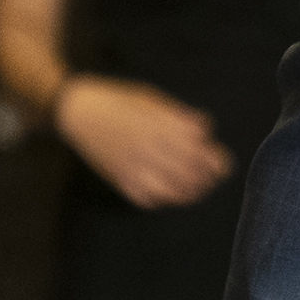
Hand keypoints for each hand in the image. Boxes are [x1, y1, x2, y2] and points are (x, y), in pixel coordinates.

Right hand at [55, 76, 230, 207]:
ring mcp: (134, 166)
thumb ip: (180, 116)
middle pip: (191, 172)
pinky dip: (163, 199)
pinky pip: (147, 199)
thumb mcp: (154, 99)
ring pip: (173, 190)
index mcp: (161, 125)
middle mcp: (149, 147)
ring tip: (198, 188)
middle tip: (214, 177)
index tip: (221, 162)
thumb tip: (206, 128)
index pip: (199, 150)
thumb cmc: (119, 100)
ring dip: (190, 192)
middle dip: (208, 177)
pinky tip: (170, 193)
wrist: (78, 111)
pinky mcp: (119, 179)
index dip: (215, 160)